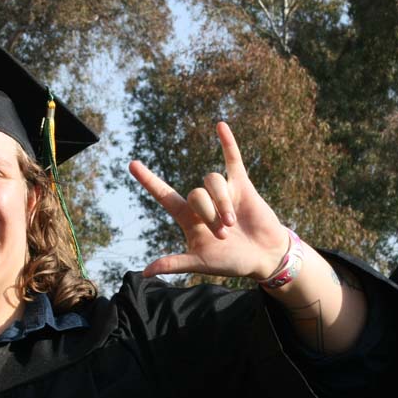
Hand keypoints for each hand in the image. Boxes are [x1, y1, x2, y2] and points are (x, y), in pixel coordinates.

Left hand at [129, 121, 291, 279]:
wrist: (264, 257)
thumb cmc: (232, 262)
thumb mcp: (201, 263)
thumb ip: (175, 262)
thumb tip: (145, 273)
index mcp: (189, 219)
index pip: (165, 195)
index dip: (149, 181)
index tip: (132, 164)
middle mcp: (204, 202)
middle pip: (195, 193)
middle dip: (209, 214)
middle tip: (223, 234)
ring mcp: (223, 191)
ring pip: (213, 181)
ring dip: (222, 203)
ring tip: (232, 224)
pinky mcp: (242, 185)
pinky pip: (232, 159)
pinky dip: (227, 142)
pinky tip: (219, 125)